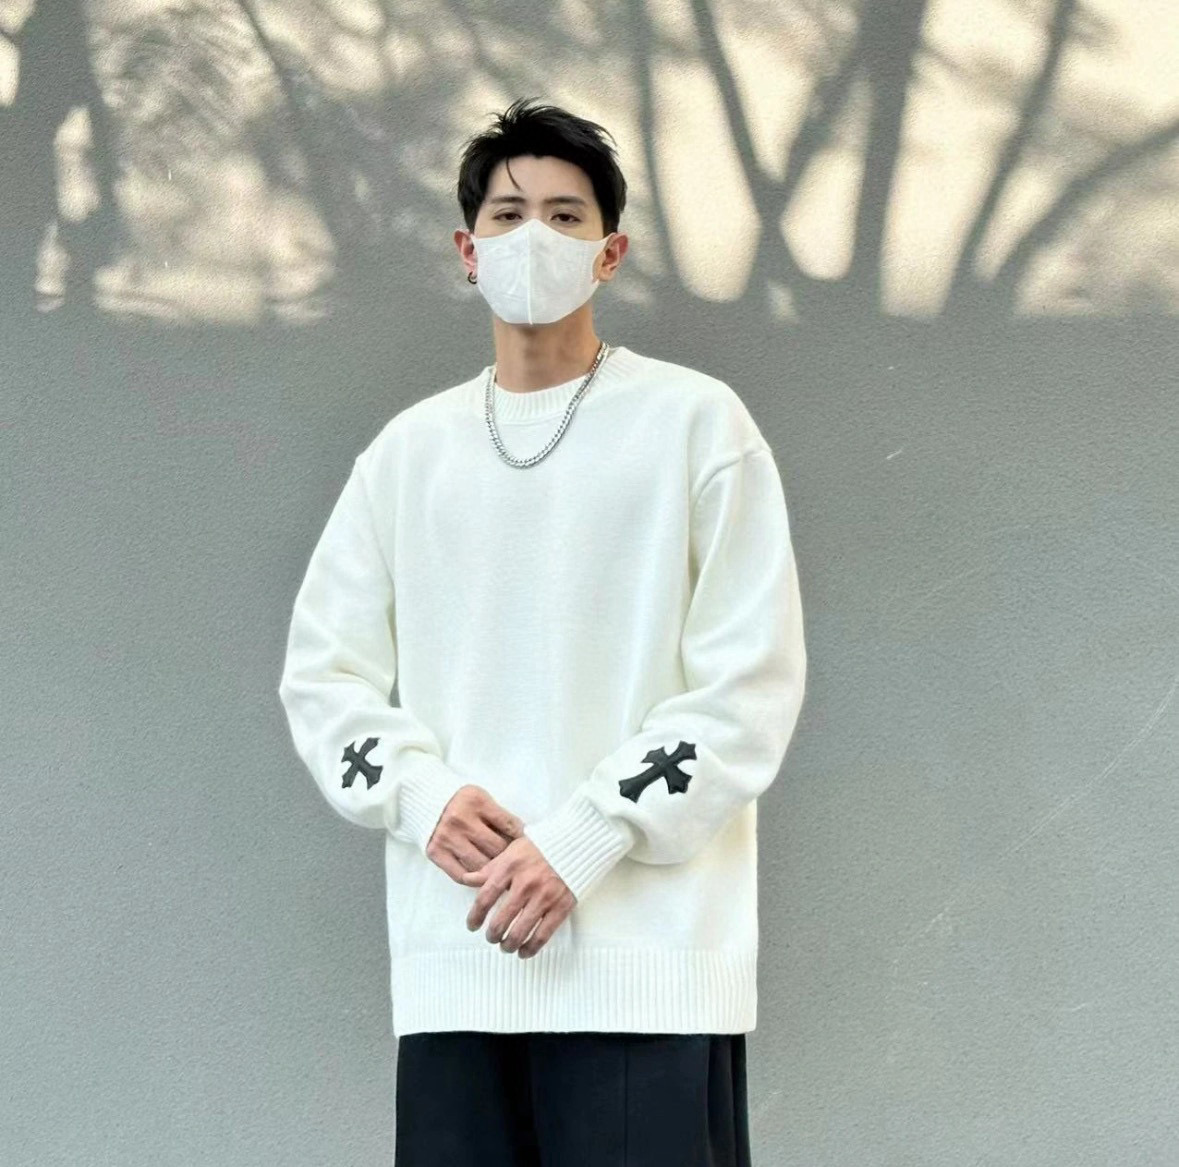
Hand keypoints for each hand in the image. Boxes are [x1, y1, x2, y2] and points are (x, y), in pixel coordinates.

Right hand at [425, 785, 524, 883]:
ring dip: (493, 872)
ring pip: (480, 865)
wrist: (425, 800)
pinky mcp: (436, 852)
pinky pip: (460, 875)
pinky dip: (474, 879)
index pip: (509, 825)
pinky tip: (482, 878)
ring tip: (502, 875)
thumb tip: (523, 838)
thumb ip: (499, 815)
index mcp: (477, 801)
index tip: (526, 847)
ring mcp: (447, 837)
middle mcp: (461, 819)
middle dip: (510, 858)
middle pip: (496, 848)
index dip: (521, 839)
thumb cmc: (461, 802)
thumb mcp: (482, 798)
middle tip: (518, 866)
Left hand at [462, 835, 575, 958]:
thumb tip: (467, 879)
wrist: (577, 843)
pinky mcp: (561, 907)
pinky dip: (530, 948)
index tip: (472, 925)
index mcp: (510, 867)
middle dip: (492, 935)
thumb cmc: (541, 846)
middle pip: (501, 920)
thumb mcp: (512, 851)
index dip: (475, 916)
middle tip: (491, 938)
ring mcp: (544, 896)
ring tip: (506, 946)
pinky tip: (524, 952)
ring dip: (509, 945)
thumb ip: (490, 868)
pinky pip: (542, 935)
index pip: (485, 897)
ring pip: (520, 932)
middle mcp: (525, 883)